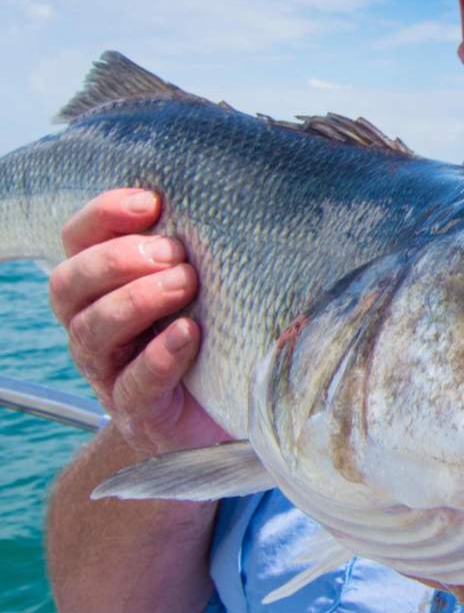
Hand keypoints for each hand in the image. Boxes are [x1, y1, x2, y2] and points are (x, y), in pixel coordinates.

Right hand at [49, 188, 226, 455]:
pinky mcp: (141, 413)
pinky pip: (133, 386)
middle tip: (174, 253)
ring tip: (185, 284)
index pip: (78, 240)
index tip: (152, 202)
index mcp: (102, 286)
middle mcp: (94, 326)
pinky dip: (159, 357)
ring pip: (92, 332)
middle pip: (70, 284)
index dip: (104, 215)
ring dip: (137, 301)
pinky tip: (188, 334)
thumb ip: (204, 247)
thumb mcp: (209, 284)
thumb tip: (243, 197)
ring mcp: (110, 373)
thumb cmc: (216, 334)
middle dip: (118, 260)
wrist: (227, 415)